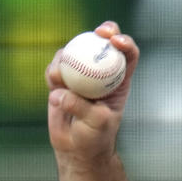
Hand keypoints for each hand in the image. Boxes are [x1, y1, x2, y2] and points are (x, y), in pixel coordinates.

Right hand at [45, 21, 139, 162]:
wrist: (76, 148)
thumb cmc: (95, 137)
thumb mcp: (96, 123)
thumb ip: (81, 107)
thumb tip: (60, 93)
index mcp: (120, 81)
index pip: (128, 55)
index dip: (125, 42)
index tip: (115, 40)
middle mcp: (101, 73)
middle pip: (104, 44)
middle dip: (104, 31)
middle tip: (97, 33)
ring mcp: (81, 75)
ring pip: (76, 53)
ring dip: (68, 56)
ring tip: (60, 76)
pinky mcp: (62, 81)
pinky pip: (55, 68)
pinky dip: (53, 72)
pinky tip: (53, 81)